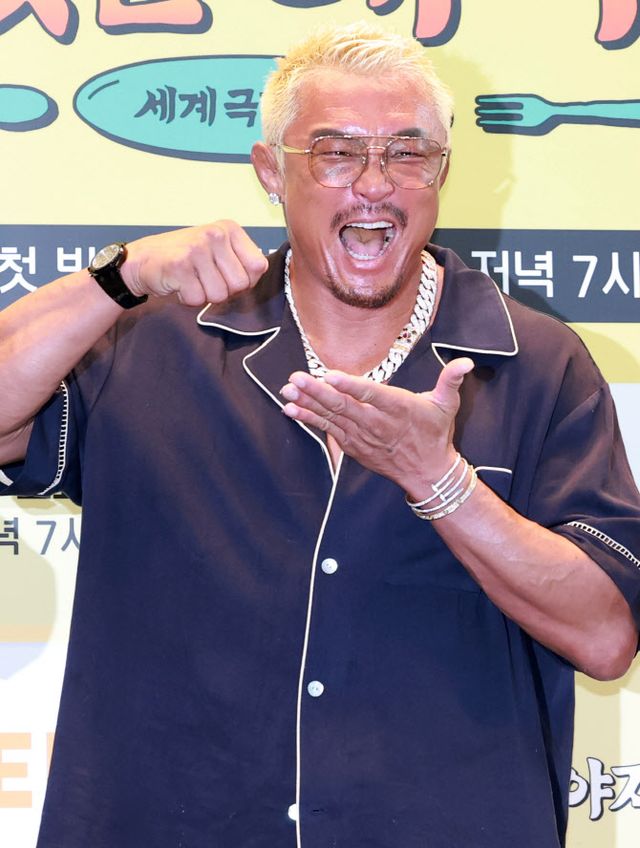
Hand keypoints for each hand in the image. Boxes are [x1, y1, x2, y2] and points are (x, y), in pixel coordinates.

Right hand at [121, 221, 268, 305]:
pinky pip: (197, 299)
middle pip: (241, 284)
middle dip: (224, 291)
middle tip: (205, 280)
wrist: (143, 259)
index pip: (258, 266)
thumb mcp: (217, 250)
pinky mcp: (180, 265)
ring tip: (191, 280)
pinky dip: (188, 299)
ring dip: (204, 296)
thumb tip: (256, 277)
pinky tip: (179, 284)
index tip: (227, 276)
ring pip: (220, 295)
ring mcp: (197, 248)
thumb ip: (240, 261)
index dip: (246, 280)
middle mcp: (215, 234)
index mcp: (230, 229)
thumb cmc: (184, 258)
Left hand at [280, 358, 473, 496]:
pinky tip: (290, 409)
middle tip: (296, 378)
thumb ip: (451, 380)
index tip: (330, 375)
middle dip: (317, 392)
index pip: (372, 395)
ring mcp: (362, 436)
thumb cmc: (435, 433)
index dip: (350, 386)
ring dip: (307, 404)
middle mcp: (377, 423)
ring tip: (287, 390)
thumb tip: (467, 362)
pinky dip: (309, 420)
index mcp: (398, 408)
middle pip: (344, 406)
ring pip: (331, 418)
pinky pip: (327, 431)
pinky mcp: (353, 446)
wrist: (427, 472)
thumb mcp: (447, 405)